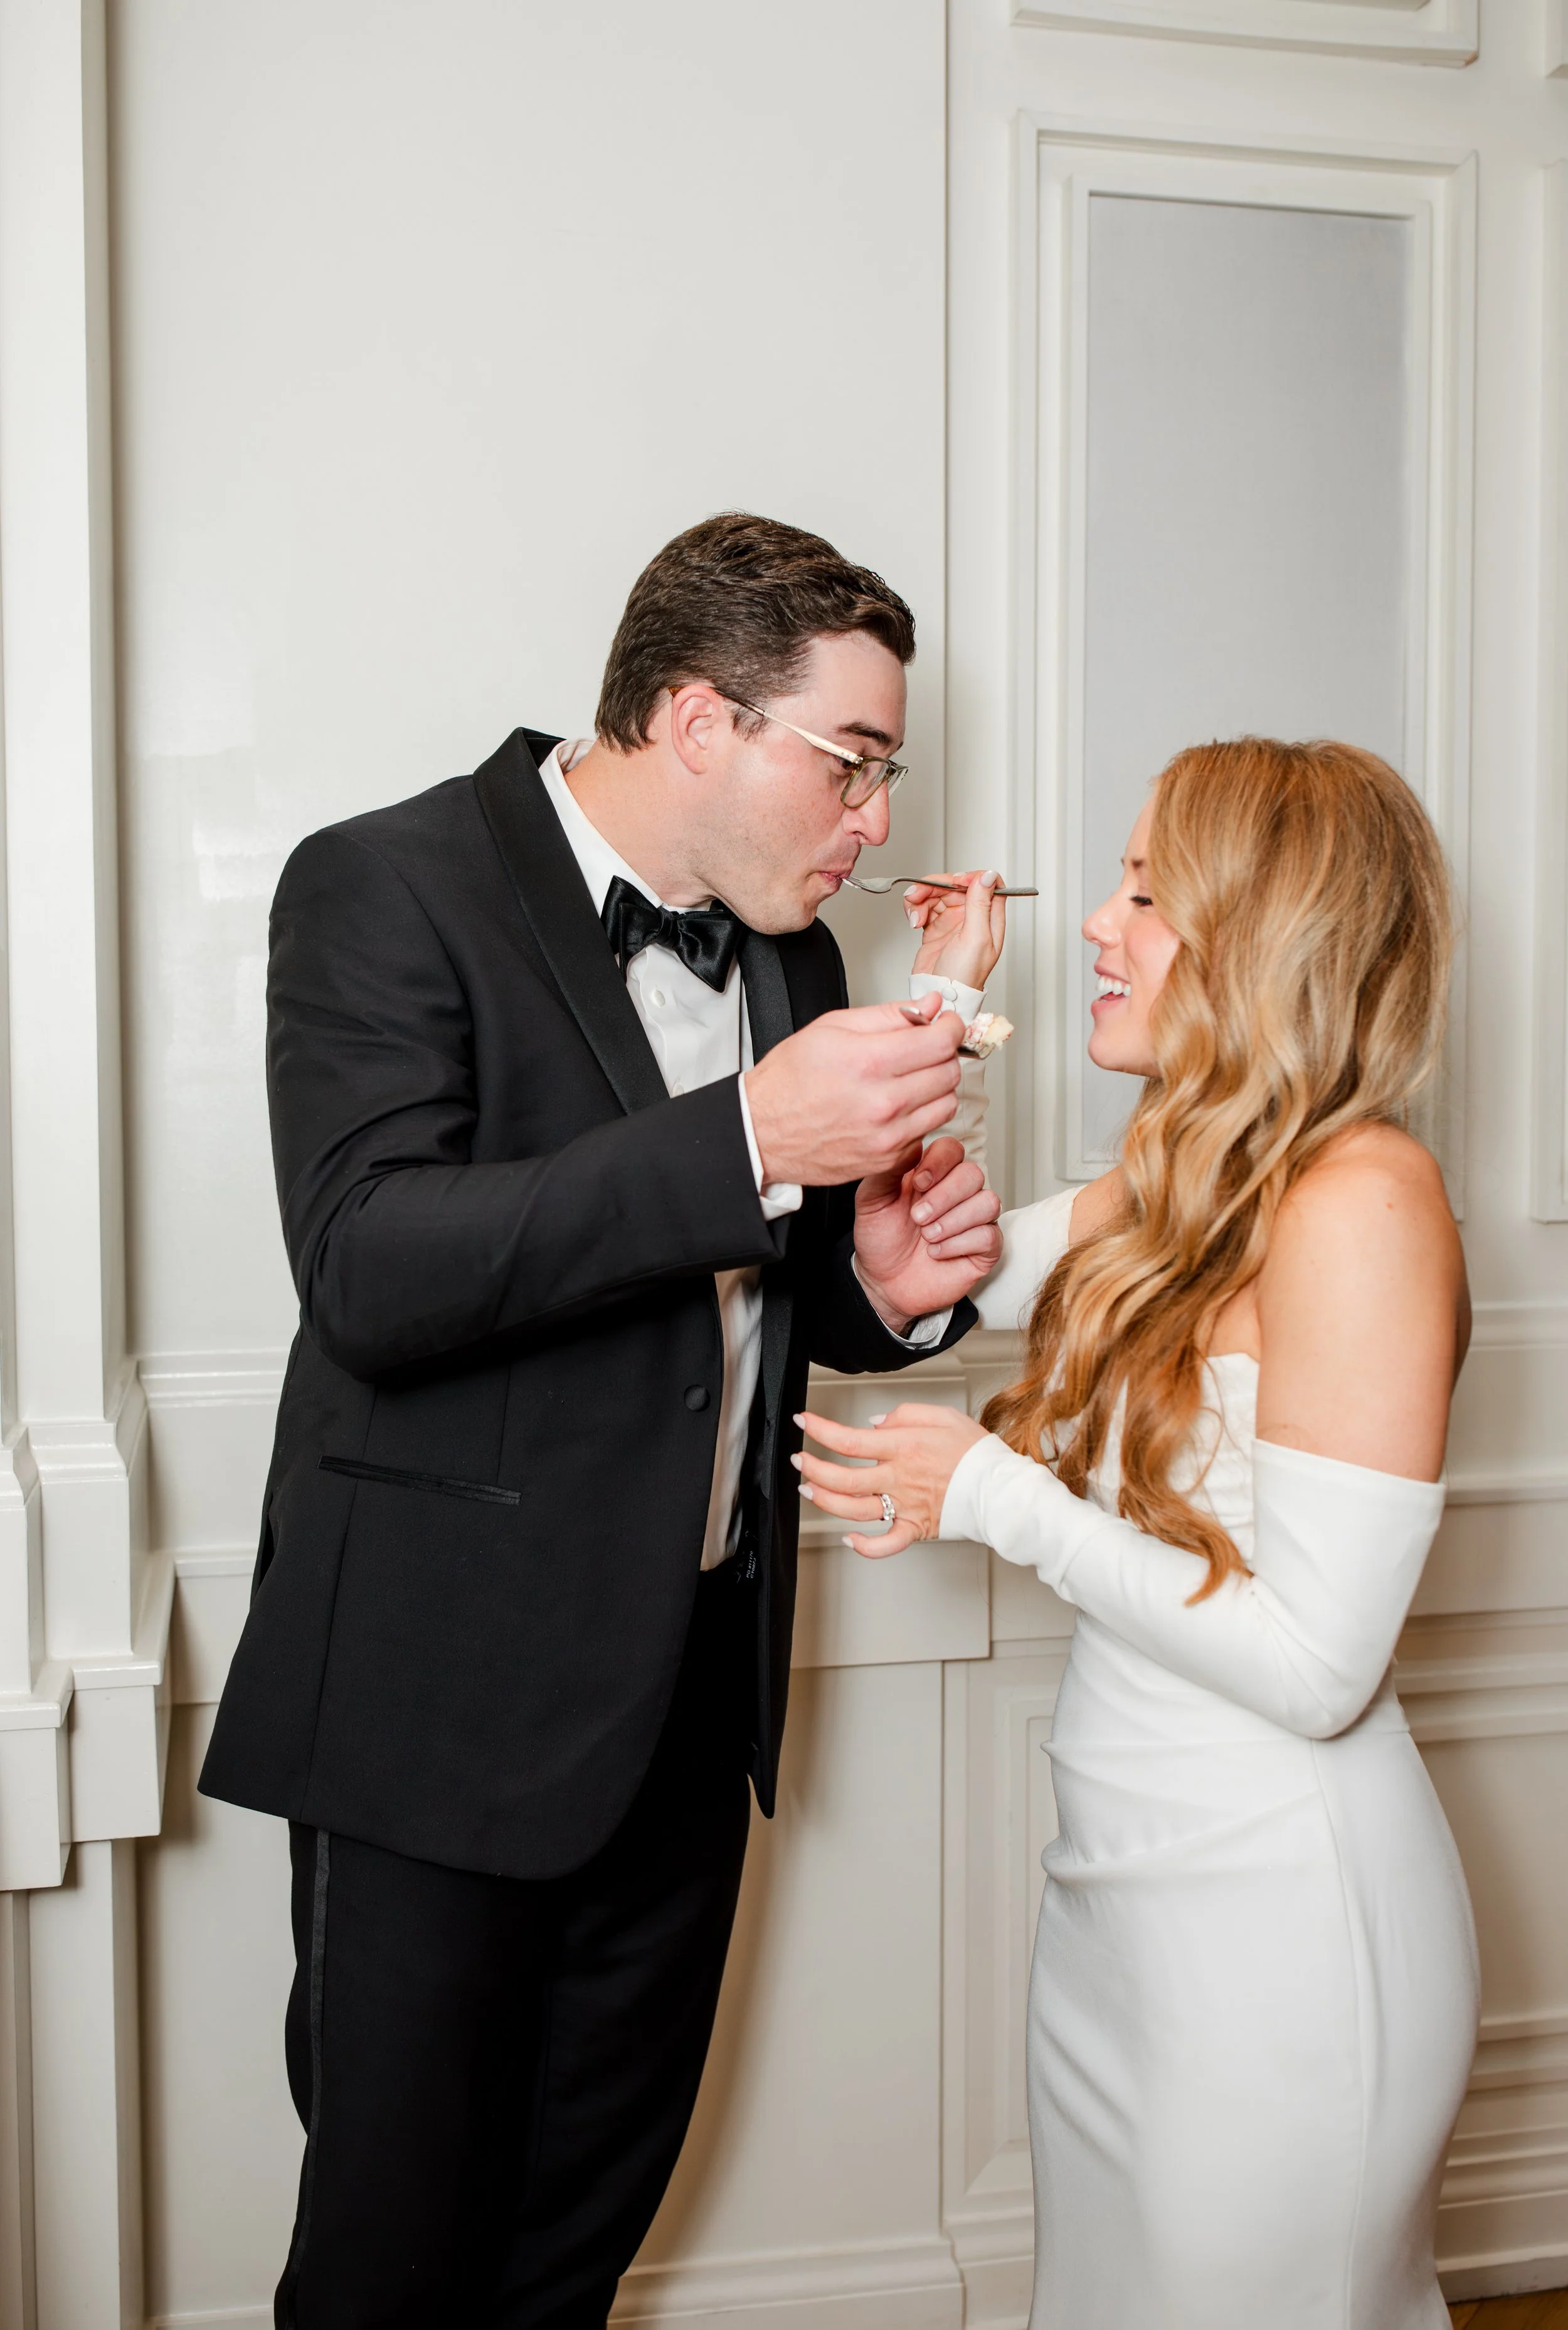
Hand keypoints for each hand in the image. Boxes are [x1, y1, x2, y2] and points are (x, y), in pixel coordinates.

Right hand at [744, 993, 963, 1186]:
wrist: (761, 1131)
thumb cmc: (788, 1081)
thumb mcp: (831, 1029)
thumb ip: (888, 1015)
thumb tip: (929, 1005)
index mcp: (869, 1063)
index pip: (941, 1042)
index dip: (950, 1027)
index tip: (945, 1024)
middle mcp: (883, 1103)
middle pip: (949, 1073)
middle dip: (943, 1054)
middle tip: (926, 1048)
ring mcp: (887, 1136)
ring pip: (947, 1104)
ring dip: (937, 1087)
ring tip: (911, 1078)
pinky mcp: (887, 1158)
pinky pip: (927, 1131)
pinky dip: (921, 1116)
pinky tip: (898, 1106)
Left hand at [793, 1401, 987, 1556]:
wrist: (1002, 1489)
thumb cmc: (977, 1454)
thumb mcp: (942, 1415)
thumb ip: (905, 1414)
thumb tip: (875, 1424)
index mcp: (903, 1447)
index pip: (849, 1439)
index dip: (819, 1430)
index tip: (804, 1421)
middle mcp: (899, 1478)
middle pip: (843, 1477)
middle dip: (812, 1467)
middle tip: (800, 1459)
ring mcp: (905, 1506)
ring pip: (853, 1509)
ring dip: (825, 1501)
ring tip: (809, 1490)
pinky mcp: (915, 1528)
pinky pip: (885, 1545)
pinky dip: (864, 1547)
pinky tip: (849, 1539)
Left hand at [853, 1134, 1001, 1333]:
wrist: (882, 1282)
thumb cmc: (880, 1238)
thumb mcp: (872, 1199)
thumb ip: (889, 1169)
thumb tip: (910, 1142)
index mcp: (932, 1174)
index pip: (952, 1149)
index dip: (939, 1162)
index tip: (918, 1183)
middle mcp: (958, 1192)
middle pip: (973, 1173)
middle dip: (944, 1197)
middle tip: (917, 1218)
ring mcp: (975, 1219)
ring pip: (988, 1202)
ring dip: (954, 1221)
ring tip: (927, 1237)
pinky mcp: (985, 1247)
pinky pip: (989, 1235)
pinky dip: (960, 1244)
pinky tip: (937, 1253)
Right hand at [907, 870, 1006, 993]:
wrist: (940, 995)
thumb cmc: (963, 976)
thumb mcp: (976, 938)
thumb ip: (981, 904)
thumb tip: (987, 876)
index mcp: (989, 918)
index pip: (985, 883)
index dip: (969, 877)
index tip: (954, 882)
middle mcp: (972, 917)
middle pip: (955, 885)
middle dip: (934, 886)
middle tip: (919, 895)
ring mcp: (953, 921)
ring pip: (936, 894)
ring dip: (921, 898)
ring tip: (915, 916)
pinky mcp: (935, 928)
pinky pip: (924, 907)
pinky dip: (916, 910)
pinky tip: (915, 922)